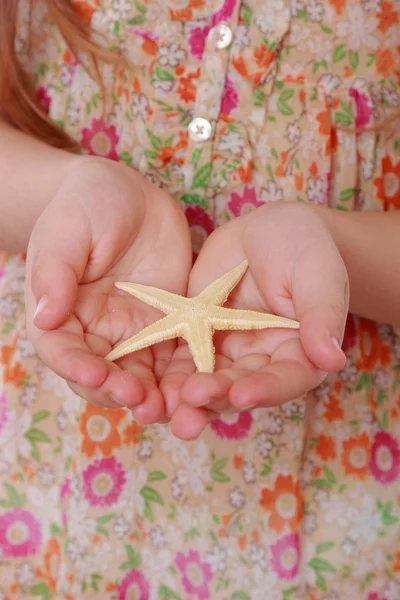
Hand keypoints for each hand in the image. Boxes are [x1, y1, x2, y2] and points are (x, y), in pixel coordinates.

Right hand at [25, 157, 191, 420]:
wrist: (129, 195)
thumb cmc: (87, 205)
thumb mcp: (67, 230)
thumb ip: (55, 272)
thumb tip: (44, 317)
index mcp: (61, 314)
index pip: (62, 350)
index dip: (76, 367)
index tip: (96, 374)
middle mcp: (95, 332)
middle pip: (103, 374)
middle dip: (119, 391)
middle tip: (142, 401)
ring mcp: (133, 332)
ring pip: (140, 375)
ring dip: (154, 396)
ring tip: (171, 409)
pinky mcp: (168, 326)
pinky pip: (175, 358)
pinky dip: (183, 377)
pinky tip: (198, 387)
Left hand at [160, 201, 348, 438]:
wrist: (268, 232)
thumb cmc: (305, 249)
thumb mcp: (318, 274)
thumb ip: (323, 314)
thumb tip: (332, 359)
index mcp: (299, 353)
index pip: (286, 379)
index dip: (265, 389)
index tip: (242, 394)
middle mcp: (262, 361)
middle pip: (240, 387)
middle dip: (216, 396)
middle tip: (192, 401)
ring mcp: (227, 351)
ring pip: (207, 380)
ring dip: (185, 396)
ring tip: (163, 407)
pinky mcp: (198, 337)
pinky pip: (180, 358)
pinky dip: (165, 372)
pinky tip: (144, 381)